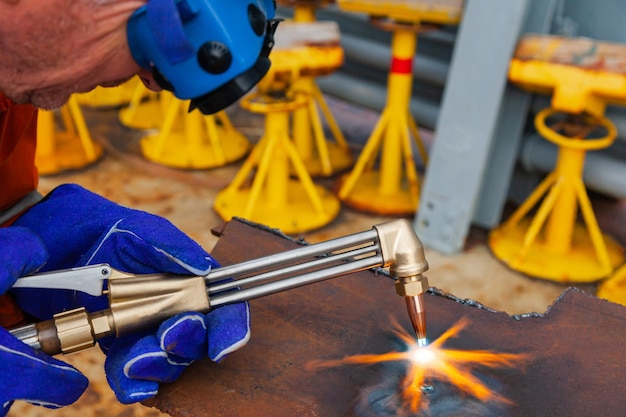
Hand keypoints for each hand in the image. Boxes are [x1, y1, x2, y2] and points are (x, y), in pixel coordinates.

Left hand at [11, 184, 249, 402]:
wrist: (42, 242)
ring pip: (168, 359)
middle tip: (166, 339)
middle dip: (186, 344)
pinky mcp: (118, 342)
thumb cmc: (90, 224)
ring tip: (133, 360)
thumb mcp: (132, 227)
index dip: (229, 325)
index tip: (223, 345)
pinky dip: (134, 382)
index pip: (220, 300)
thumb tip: (203, 268)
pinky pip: (133, 371)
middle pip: (198, 335)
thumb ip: (167, 245)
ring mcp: (145, 324)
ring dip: (159, 366)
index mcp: (183, 272)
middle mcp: (171, 301)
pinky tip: (130, 380)